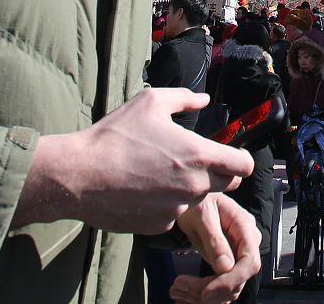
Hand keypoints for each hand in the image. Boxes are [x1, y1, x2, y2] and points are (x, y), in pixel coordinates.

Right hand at [12, 88, 253, 233]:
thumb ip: (184, 99)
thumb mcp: (151, 102)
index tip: (231, 154)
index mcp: (198, 155)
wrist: (80, 175)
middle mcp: (194, 186)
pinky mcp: (160, 225)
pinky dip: (166, 202)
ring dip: (190, 187)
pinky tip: (144, 189)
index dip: (241, 159)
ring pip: (198, 198)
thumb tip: (204, 100)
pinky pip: (174, 212)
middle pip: (226, 184)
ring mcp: (177, 208)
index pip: (243, 165)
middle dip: (218, 172)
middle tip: (194, 160)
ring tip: (161, 172)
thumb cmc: (116, 135)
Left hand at [169, 194, 261, 302]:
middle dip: (210, 290)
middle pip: (238, 280)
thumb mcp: (202, 215)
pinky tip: (181, 296)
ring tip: (175, 290)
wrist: (192, 200)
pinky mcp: (226, 266)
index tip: (205, 292)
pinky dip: (199, 295)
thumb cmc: (198, 200)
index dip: (230, 281)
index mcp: (245, 227)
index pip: (249, 262)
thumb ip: (214, 239)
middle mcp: (246, 244)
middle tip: (179, 287)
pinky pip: (218, 288)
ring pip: (227, 290)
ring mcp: (237, 256)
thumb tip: (226, 267)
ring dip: (201, 296)